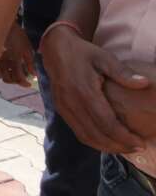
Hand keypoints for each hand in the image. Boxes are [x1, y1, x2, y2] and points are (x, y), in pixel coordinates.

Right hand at [0, 22, 34, 87]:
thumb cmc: (18, 36)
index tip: (28, 84)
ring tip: (13, 74)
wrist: (4, 25)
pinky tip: (5, 69)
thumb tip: (34, 75)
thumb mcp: (27, 48)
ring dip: (7, 77)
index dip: (24, 83)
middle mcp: (4, 62)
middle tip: (21, 78)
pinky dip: (0, 72)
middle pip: (8, 79)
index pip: (19, 78)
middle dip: (16, 81)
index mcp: (15, 60)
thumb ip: (30, 63)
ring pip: (0, 76)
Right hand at [40, 25, 148, 152]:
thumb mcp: (104, 58)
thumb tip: (144, 83)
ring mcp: (64, 108)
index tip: (140, 143)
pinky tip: (107, 141)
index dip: (124, 138)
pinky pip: (78, 131)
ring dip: (106, 147)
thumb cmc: (82, 53)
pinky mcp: (61, 109)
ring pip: (86, 136)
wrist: (54, 48)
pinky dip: (93, 141)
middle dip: (118, 146)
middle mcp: (72, 103)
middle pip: (97, 135)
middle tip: (137, 149)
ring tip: (124, 148)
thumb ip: (123, 73)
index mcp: (83, 91)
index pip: (106, 123)